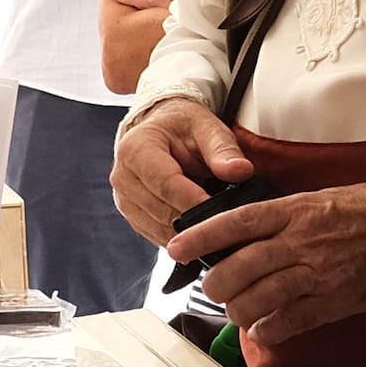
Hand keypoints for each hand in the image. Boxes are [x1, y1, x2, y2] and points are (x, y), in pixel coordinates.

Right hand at [113, 101, 249, 245]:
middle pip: (162, 212)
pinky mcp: (133, 217)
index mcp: (136, 149)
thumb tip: (241, 171)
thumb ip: (224, 150)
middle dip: (198, 221)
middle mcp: (123, 177)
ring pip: (161, 230)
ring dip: (192, 234)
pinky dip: (183, 238)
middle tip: (231, 227)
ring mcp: (124, 200)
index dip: (196, 201)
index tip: (224, 214)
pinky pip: (159, 236)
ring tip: (220, 229)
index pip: (166, 183)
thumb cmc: (183, 128)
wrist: (162, 133)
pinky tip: (203, 231)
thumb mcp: (207, 128)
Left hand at [189, 180, 365, 342]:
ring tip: (236, 311)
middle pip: (240, 268)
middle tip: (211, 288)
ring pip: (258, 299)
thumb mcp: (319, 198)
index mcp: (295, 211)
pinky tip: (262, 329)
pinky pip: (288, 323)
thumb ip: (282, 216)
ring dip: (238, 310)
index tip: (175, 247)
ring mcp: (317, 275)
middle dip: (216, 284)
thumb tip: (242, 235)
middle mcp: (301, 242)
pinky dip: (268, 330)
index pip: (236, 222)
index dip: (201, 236)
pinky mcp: (333, 302)